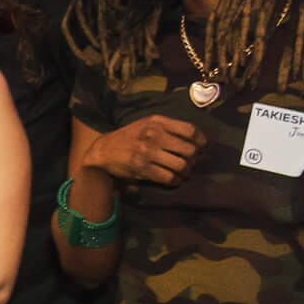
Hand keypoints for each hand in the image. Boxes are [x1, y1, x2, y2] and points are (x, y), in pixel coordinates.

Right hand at [88, 115, 205, 186]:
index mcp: (156, 122)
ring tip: (183, 173)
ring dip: (186, 173)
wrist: (102, 150)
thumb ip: (168, 128)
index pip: (190, 130)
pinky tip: (173, 179)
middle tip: (189, 163)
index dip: (201, 141)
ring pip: (181, 166)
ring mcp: (146, 152)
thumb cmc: (129, 137)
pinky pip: (169, 178)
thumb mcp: (146, 124)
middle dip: (193, 160)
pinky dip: (175, 181)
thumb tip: (196, 141)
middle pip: (189, 150)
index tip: (200, 148)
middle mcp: (152, 135)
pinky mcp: (141, 168)